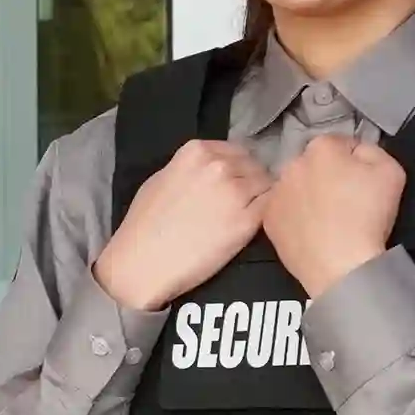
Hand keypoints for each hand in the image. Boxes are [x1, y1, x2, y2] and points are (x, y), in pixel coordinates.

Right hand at [91, 137, 271, 311]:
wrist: (144, 263)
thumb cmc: (144, 225)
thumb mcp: (162, 179)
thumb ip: (192, 169)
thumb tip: (213, 170)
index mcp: (197, 151)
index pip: (237, 151)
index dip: (239, 168)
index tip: (236, 182)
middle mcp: (220, 166)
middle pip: (255, 166)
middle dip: (252, 181)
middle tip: (243, 202)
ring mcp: (236, 192)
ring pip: (267, 186)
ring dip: (261, 198)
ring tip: (249, 215)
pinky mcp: (248, 221)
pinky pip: (270, 209)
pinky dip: (268, 215)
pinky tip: (254, 226)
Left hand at [261, 131, 404, 296]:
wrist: (341, 266)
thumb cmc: (369, 216)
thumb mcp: (391, 171)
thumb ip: (372, 150)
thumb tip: (356, 150)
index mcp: (322, 147)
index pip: (341, 145)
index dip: (355, 163)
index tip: (362, 183)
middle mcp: (292, 164)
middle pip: (316, 165)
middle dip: (329, 176)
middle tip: (345, 201)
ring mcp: (276, 193)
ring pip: (297, 187)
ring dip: (309, 194)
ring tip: (327, 219)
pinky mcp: (268, 219)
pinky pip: (284, 211)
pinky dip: (295, 217)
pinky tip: (310, 231)